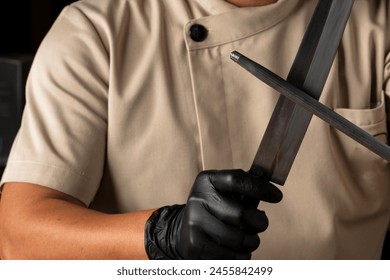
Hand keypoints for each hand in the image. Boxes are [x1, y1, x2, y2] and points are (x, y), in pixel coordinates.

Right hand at [144, 169, 281, 259]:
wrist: (181, 231)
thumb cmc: (213, 209)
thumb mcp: (223, 192)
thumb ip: (245, 189)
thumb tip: (272, 191)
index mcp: (207, 181)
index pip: (237, 180)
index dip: (260, 188)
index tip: (277, 196)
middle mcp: (198, 199)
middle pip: (242, 214)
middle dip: (260, 222)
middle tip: (260, 223)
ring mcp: (195, 223)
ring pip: (239, 239)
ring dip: (251, 241)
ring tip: (248, 238)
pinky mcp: (195, 245)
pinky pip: (232, 256)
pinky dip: (241, 255)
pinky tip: (235, 249)